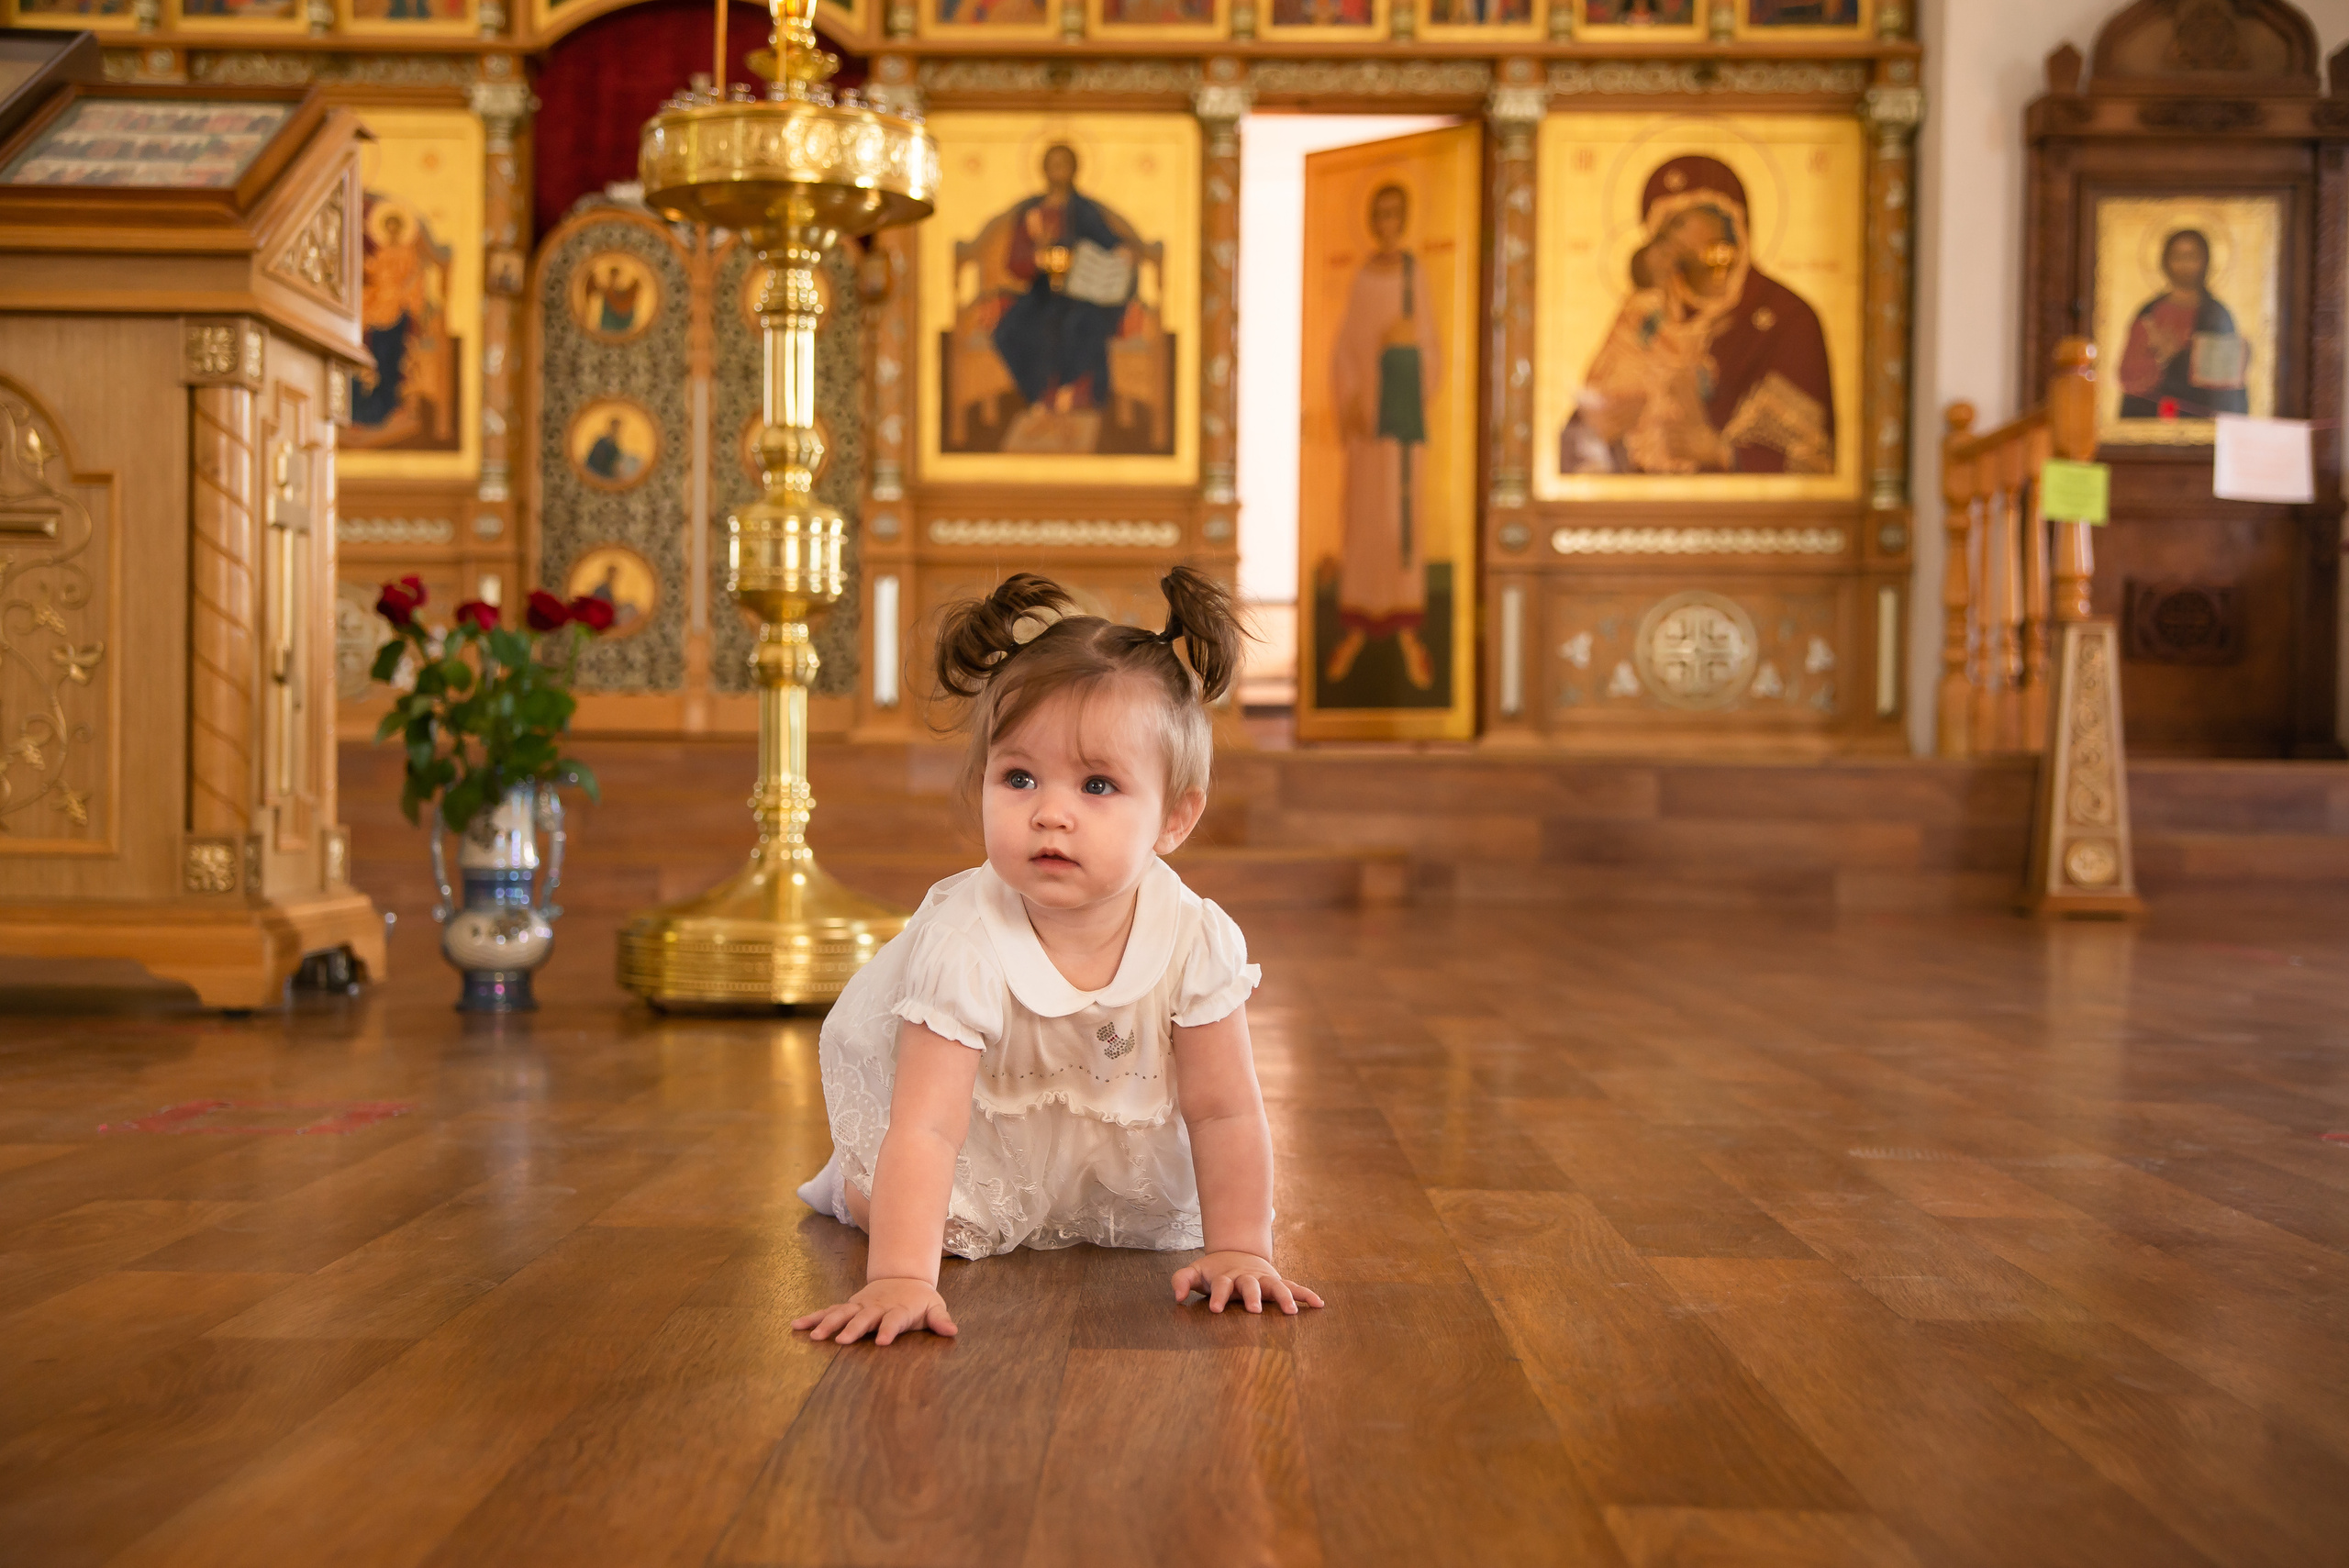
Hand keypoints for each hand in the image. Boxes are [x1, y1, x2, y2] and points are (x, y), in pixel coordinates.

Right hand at [792, 1277, 958, 1345]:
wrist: (903, 1278)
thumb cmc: (920, 1300)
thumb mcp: (934, 1307)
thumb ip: (940, 1320)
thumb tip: (952, 1331)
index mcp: (898, 1309)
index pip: (894, 1320)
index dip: (889, 1330)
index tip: (882, 1341)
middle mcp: (876, 1307)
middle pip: (864, 1318)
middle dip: (853, 1328)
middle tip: (842, 1341)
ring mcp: (860, 1306)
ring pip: (842, 1313)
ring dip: (828, 1323)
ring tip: (814, 1336)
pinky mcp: (849, 1306)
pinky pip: (829, 1311)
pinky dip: (813, 1317)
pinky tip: (796, 1325)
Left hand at [1172, 1251, 1325, 1315]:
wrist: (1236, 1253)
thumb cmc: (1214, 1270)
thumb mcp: (1195, 1271)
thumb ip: (1181, 1280)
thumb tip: (1176, 1296)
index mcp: (1226, 1276)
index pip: (1221, 1285)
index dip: (1218, 1295)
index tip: (1215, 1309)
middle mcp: (1247, 1277)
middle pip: (1250, 1285)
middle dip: (1252, 1297)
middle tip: (1254, 1310)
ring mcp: (1263, 1279)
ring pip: (1275, 1286)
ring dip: (1283, 1297)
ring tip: (1291, 1312)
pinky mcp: (1276, 1282)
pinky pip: (1293, 1287)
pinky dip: (1305, 1294)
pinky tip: (1319, 1304)